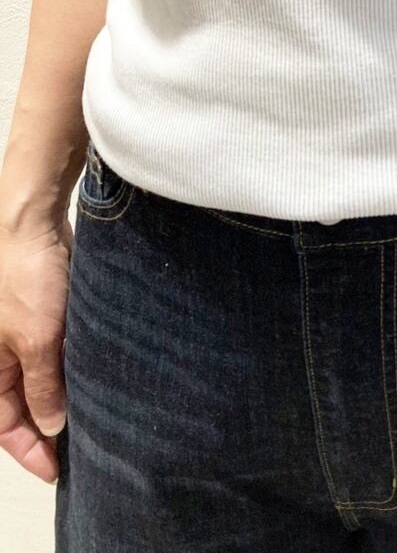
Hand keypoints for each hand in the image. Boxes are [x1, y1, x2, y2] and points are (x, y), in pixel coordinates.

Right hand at [0, 218, 73, 485]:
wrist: (34, 218)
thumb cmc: (24, 276)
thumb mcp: (35, 340)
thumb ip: (42, 386)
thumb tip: (51, 424)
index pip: (3, 423)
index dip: (28, 449)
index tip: (55, 470)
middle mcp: (0, 349)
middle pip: (21, 402)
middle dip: (46, 426)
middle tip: (78, 448)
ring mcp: (23, 328)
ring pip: (42, 375)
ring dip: (63, 394)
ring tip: (92, 416)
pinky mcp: (44, 308)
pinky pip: (56, 348)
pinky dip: (72, 364)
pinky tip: (94, 375)